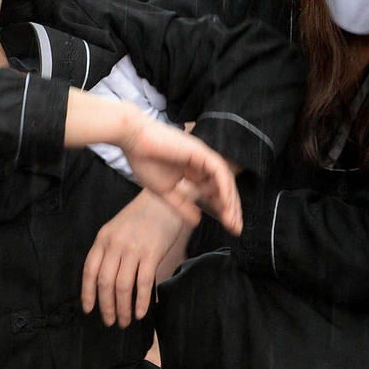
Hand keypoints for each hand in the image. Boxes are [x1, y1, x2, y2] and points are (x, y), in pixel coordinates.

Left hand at [81, 187, 184, 327]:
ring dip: (123, 308)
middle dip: (106, 307)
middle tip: (110, 321)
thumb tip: (104, 281)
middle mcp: (115, 244)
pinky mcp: (152, 253)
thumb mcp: (117, 228)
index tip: (89, 309)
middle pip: (105, 283)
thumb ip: (109, 249)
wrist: (164, 200)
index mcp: (103, 238)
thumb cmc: (140, 216)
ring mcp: (133, 249)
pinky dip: (142, 302)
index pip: (89, 270)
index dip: (87, 293)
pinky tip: (142, 313)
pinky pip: (143, 283)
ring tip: (125, 321)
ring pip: (122, 287)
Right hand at [119, 116, 242, 233]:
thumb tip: (198, 221)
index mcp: (193, 171)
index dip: (222, 209)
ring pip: (224, 179)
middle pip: (223, 187)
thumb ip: (182, 205)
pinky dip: (224, 187)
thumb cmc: (144, 160)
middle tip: (235, 229)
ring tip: (232, 220)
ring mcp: (202, 156)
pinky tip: (225, 203)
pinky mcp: (200, 151)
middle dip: (230, 208)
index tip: (228, 227)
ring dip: (230, 200)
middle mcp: (201, 163)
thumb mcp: (164, 191)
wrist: (132, 139)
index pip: (213, 191)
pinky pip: (218, 171)